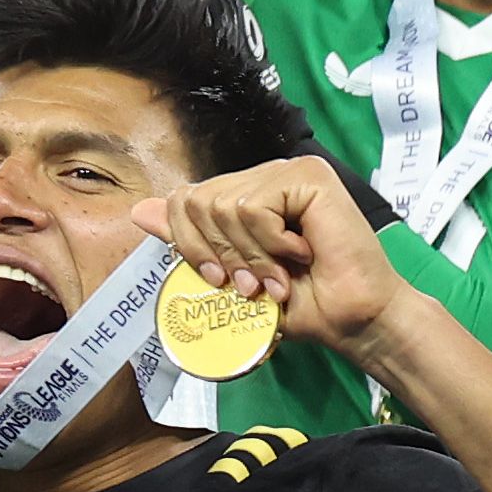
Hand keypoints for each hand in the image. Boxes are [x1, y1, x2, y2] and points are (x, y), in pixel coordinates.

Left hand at [138, 156, 402, 355]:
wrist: (352, 319)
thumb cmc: (304, 303)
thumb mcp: (232, 275)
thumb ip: (190, 240)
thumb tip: (139, 211)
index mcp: (246, 196)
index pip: (185, 199)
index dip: (191, 244)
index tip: (221, 280)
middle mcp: (264, 177)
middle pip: (196, 201)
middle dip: (219, 254)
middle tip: (253, 285)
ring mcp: (288, 172)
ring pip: (224, 206)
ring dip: (250, 256)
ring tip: (278, 277)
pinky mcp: (309, 176)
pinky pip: (254, 207)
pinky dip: (271, 244)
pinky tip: (301, 254)